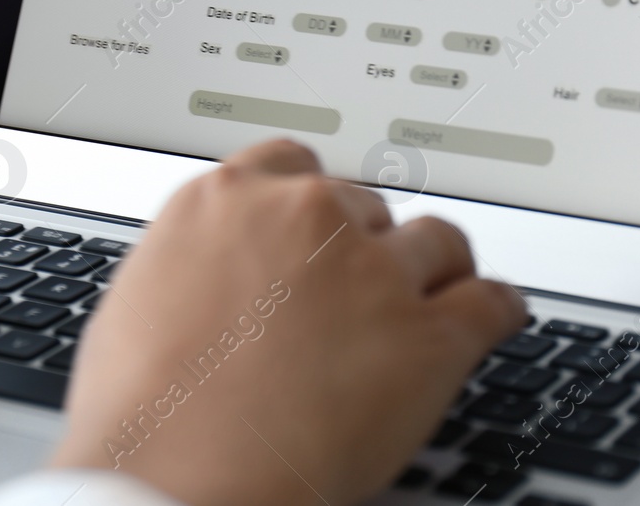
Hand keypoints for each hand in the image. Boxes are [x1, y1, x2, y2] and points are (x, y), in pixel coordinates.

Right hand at [51, 140, 524, 505]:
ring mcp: (373, 272)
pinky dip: (497, 311)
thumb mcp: (142, 297)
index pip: (295, 164)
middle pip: (366, 207)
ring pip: (437, 241)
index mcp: (230, 199)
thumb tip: (220, 272)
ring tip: (433, 301)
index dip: (315, 206)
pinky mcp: (428, 336)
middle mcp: (307, 218)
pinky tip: (494, 318)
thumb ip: (200, 259)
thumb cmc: (142, 411)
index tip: (323, 227)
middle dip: (364, 249)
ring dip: (434, 271)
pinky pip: (491, 302)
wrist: (173, 479)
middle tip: (359, 295)